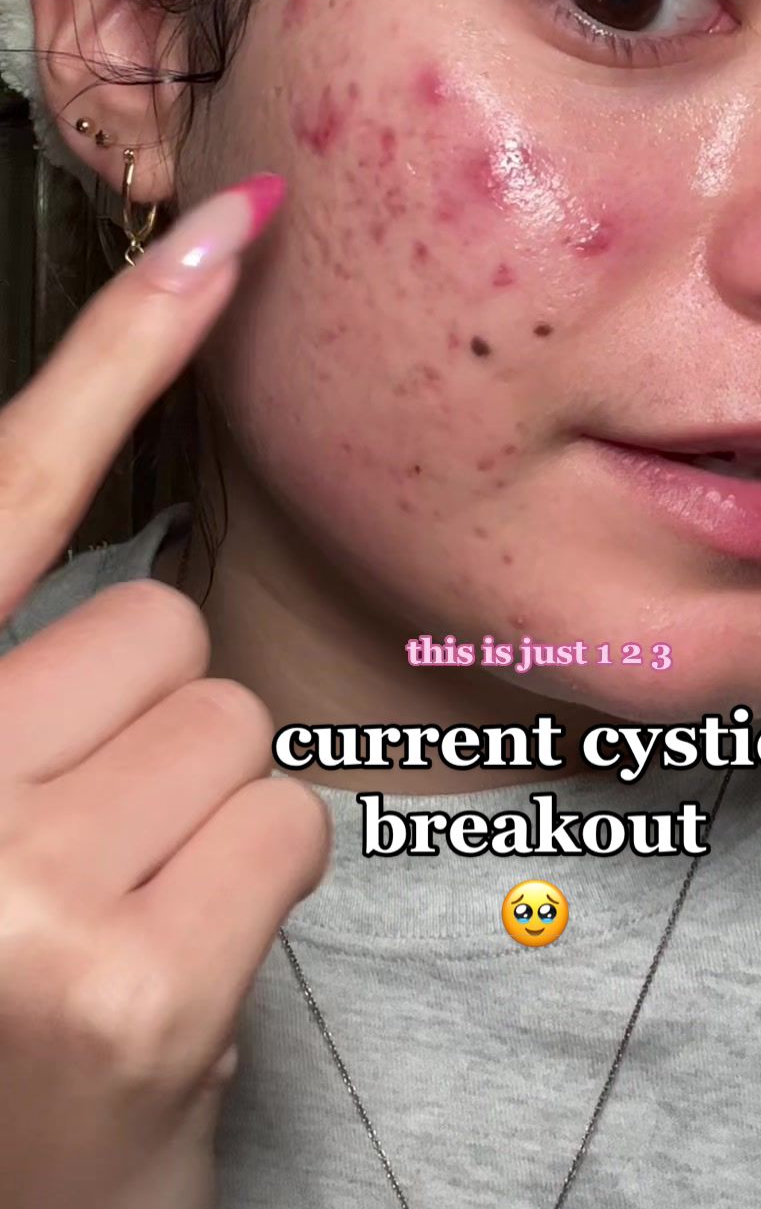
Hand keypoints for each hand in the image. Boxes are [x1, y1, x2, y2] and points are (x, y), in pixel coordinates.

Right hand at [0, 175, 331, 1208]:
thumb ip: (23, 692)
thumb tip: (145, 591)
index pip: (4, 495)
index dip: (117, 344)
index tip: (233, 226)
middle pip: (155, 622)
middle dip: (145, 725)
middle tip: (81, 860)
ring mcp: (14, 892)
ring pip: (230, 714)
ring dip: (199, 810)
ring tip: (117, 920)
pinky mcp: (130, 982)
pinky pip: (285, 816)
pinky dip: (253, 883)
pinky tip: (172, 976)